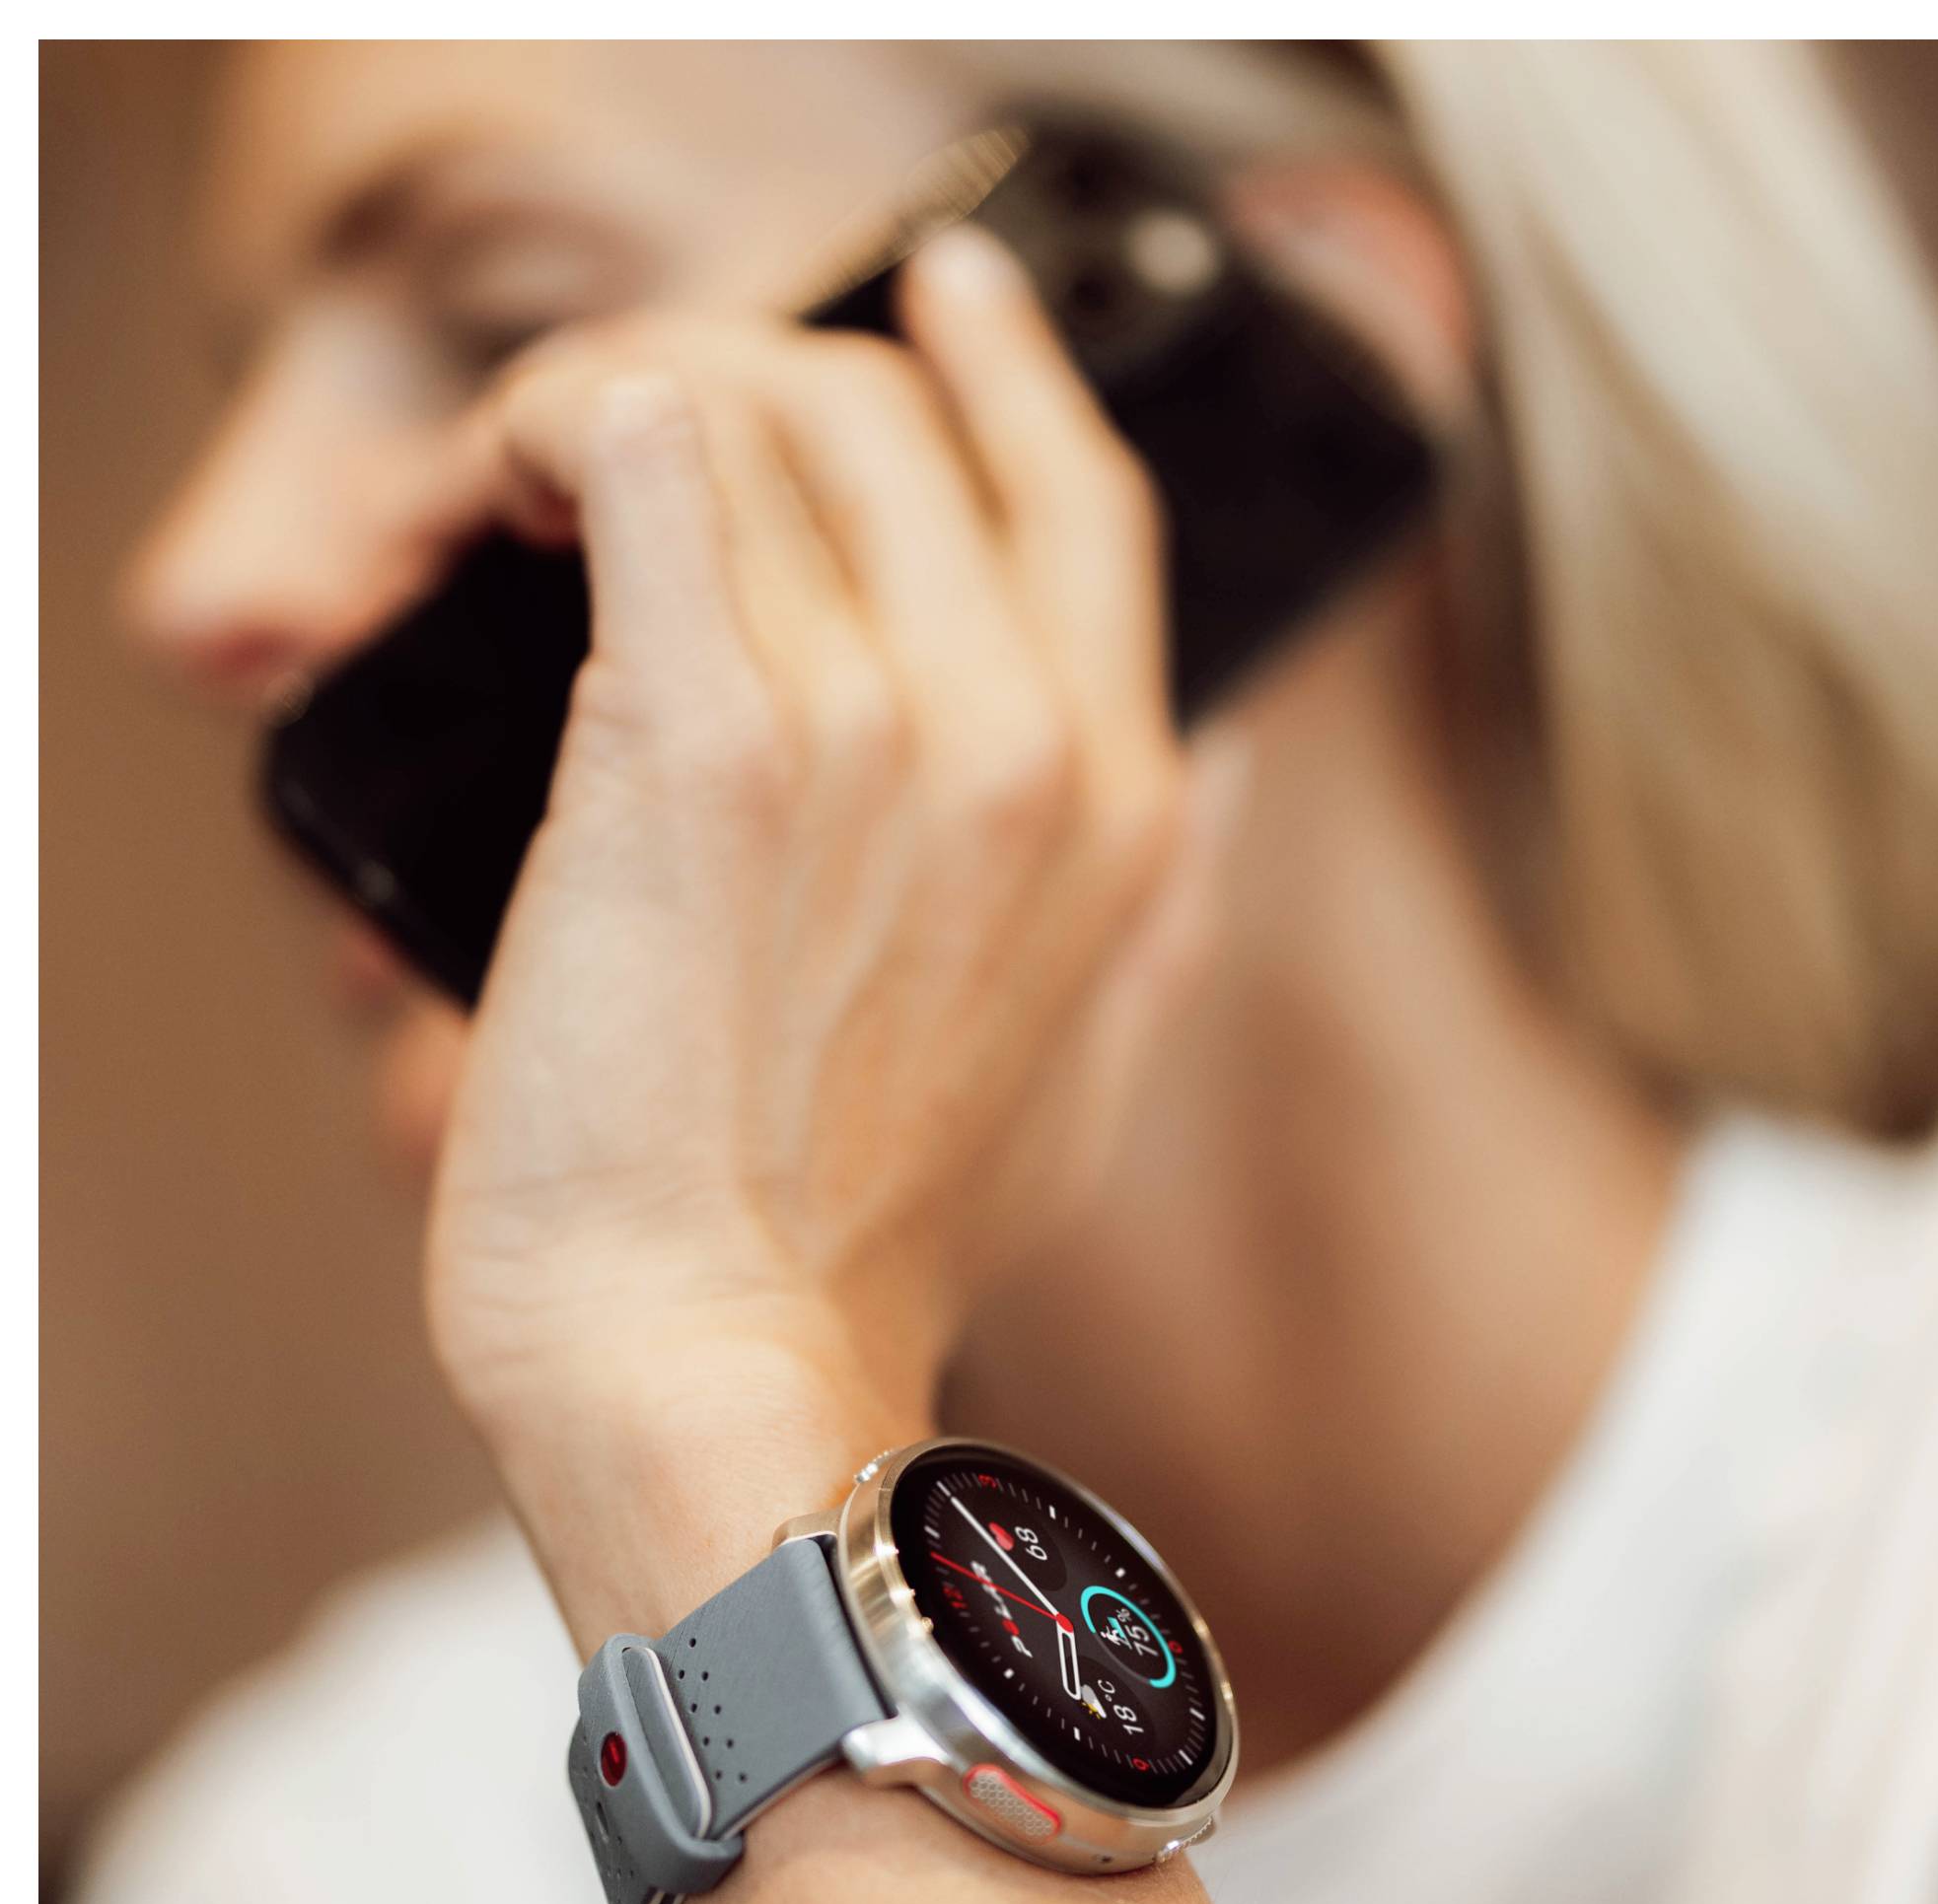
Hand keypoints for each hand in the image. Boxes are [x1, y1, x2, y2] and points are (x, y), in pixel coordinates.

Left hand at [423, 230, 1241, 1465]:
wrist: (724, 1360)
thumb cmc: (868, 1243)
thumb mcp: (1088, 1073)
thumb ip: (1172, 907)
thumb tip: (1218, 768)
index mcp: (1122, 808)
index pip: (1081, 495)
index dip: (1005, 366)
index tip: (942, 292)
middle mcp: (1025, 739)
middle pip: (899, 415)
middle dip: (761, 380)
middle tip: (634, 437)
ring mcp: (878, 728)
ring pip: (761, 405)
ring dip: (628, 397)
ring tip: (525, 481)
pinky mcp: (706, 744)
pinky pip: (638, 453)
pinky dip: (557, 425)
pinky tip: (503, 489)